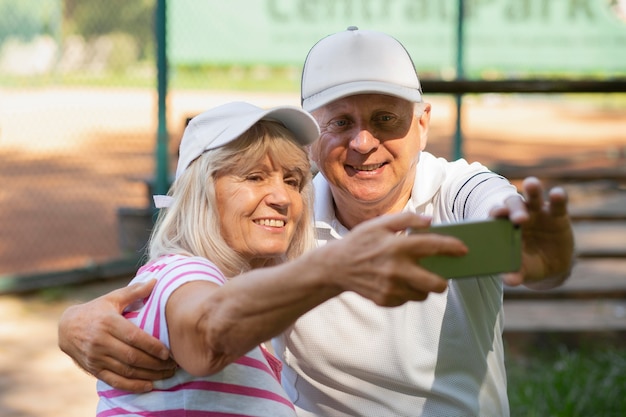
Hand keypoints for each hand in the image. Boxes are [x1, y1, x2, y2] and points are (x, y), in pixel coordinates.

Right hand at [58, 279, 176, 391]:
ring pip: (126, 370)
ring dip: (149, 375)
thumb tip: (155, 281)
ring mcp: (96, 357)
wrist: (66, 327)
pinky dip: (132, 386)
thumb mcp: (112, 298)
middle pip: (132, 356)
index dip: (152, 346)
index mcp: (108, 322)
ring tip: (166, 374)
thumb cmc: (96, 310)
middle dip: (155, 363)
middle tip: (173, 365)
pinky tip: (149, 385)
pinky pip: (115, 381)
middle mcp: (101, 341)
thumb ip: (134, 291)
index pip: (134, 337)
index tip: (168, 352)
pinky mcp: (94, 369)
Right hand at [324, 212, 467, 305]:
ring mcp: (391, 288)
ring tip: (416, 276)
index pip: (433, 247)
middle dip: (444, 280)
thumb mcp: (379, 224)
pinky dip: (408, 291)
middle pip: (435, 283)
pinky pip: (407, 299)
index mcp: (397, 247)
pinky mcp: (386, 300)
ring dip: (425, 286)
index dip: (452, 247)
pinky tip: (399, 282)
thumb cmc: (360, 242)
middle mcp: (396, 270)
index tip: (464, 249)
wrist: (335, 267)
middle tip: (443, 274)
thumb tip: (430, 221)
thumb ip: (406, 219)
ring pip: (423, 294)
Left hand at [489, 177, 573, 287]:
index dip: (495, 213)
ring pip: (533, 197)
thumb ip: (515, 273)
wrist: (552, 266)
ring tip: (531, 184)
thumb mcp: (523, 271)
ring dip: (532, 190)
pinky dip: (558, 197)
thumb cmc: (529, 265)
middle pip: (513, 204)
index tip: (495, 214)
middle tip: (518, 218)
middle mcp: (519, 215)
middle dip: (514, 208)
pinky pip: (558, 203)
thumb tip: (509, 280)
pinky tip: (558, 194)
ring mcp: (538, 212)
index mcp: (505, 227)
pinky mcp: (557, 214)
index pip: (497, 216)